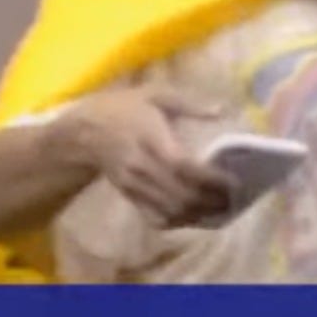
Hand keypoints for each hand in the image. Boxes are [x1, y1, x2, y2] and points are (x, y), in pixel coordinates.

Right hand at [59, 85, 235, 228]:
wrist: (81, 131)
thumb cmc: (123, 109)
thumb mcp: (155, 94)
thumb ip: (190, 102)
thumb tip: (222, 109)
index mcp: (151, 140)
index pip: (183, 167)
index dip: (210, 179)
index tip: (234, 182)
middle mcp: (142, 167)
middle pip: (179, 195)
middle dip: (210, 202)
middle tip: (235, 200)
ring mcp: (133, 185)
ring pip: (169, 210)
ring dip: (197, 215)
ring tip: (221, 210)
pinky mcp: (129, 196)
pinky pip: (153, 217)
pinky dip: (177, 222)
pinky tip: (195, 217)